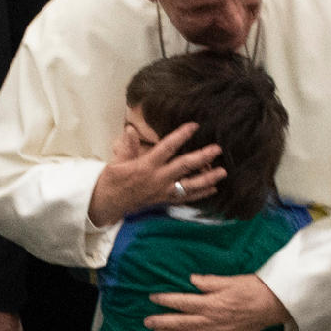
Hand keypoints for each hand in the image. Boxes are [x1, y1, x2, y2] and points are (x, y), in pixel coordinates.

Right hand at [86, 118, 220, 227]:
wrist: (108, 204)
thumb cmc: (112, 181)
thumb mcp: (116, 161)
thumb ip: (127, 146)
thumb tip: (130, 129)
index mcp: (146, 165)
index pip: (167, 147)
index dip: (181, 135)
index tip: (194, 126)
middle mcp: (158, 179)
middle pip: (184, 167)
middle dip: (202, 157)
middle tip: (217, 149)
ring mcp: (163, 192)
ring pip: (190, 185)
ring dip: (207, 179)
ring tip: (222, 172)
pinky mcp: (164, 201)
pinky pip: (185, 198)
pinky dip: (200, 194)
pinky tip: (212, 189)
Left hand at [145, 270, 286, 330]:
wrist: (275, 305)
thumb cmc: (254, 289)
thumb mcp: (230, 280)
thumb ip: (209, 282)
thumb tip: (191, 280)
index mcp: (211, 303)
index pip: (182, 302)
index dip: (165, 300)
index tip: (152, 298)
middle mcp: (211, 320)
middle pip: (181, 323)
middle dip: (161, 322)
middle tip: (147, 321)